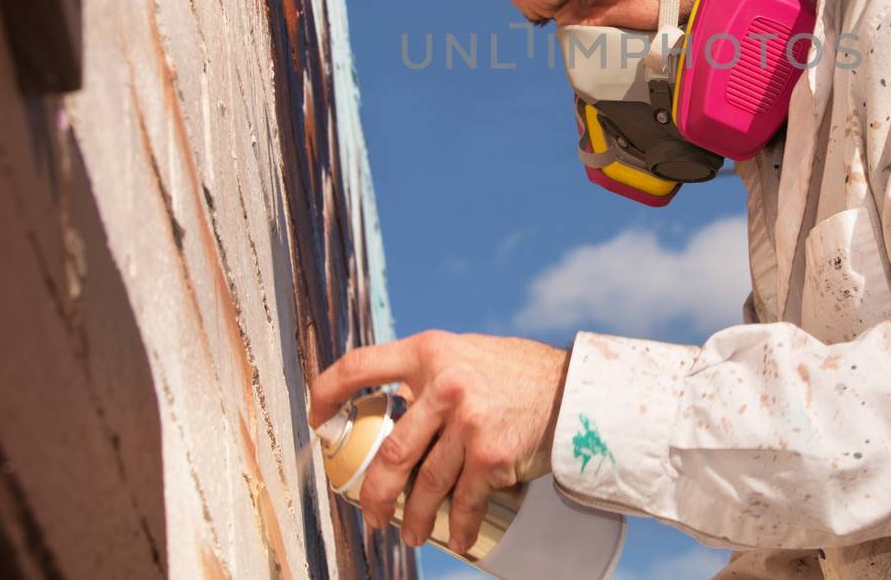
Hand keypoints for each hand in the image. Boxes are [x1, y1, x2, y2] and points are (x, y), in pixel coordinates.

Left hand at [308, 331, 569, 552]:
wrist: (574, 391)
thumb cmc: (518, 374)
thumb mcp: (467, 355)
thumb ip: (431, 374)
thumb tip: (391, 408)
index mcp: (430, 351)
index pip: (362, 364)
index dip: (328, 391)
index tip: (317, 419)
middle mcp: (445, 383)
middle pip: (391, 450)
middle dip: (375, 492)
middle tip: (371, 512)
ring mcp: (468, 420)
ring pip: (424, 484)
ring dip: (412, 517)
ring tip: (409, 534)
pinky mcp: (491, 454)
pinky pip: (463, 500)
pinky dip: (457, 526)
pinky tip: (455, 539)